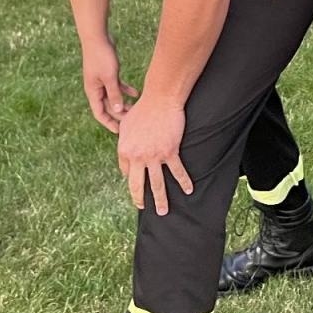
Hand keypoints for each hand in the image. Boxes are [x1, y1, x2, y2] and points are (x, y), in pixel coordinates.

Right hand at [81, 38, 137, 132]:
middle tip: (132, 122)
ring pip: (113, 97)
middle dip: (119, 115)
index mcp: (93, 92)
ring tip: (136, 109)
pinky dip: (125, 90)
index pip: (99, 113)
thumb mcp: (110, 77)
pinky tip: (136, 93)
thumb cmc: (101, 57)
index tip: (119, 131)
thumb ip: (114, 94)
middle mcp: (96, 88)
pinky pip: (117, 86)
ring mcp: (102, 81)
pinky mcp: (108, 73)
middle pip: (107, 107)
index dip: (109, 123)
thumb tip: (118, 110)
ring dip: (123, 103)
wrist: (97, 37)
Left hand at [116, 92, 193, 215]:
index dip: (131, 178)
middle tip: (143, 208)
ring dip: (161, 200)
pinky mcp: (170, 152)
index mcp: (125, 151)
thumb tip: (125, 151)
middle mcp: (138, 157)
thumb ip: (124, 140)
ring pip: (157, 184)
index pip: (126, 172)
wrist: (160, 100)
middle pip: (137, 185)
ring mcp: (154, 156)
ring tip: (163, 212)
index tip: (136, 185)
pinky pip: (177, 171)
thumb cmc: (142, 109)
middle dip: (140, 199)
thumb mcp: (126, 124)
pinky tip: (188, 190)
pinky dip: (184, 182)